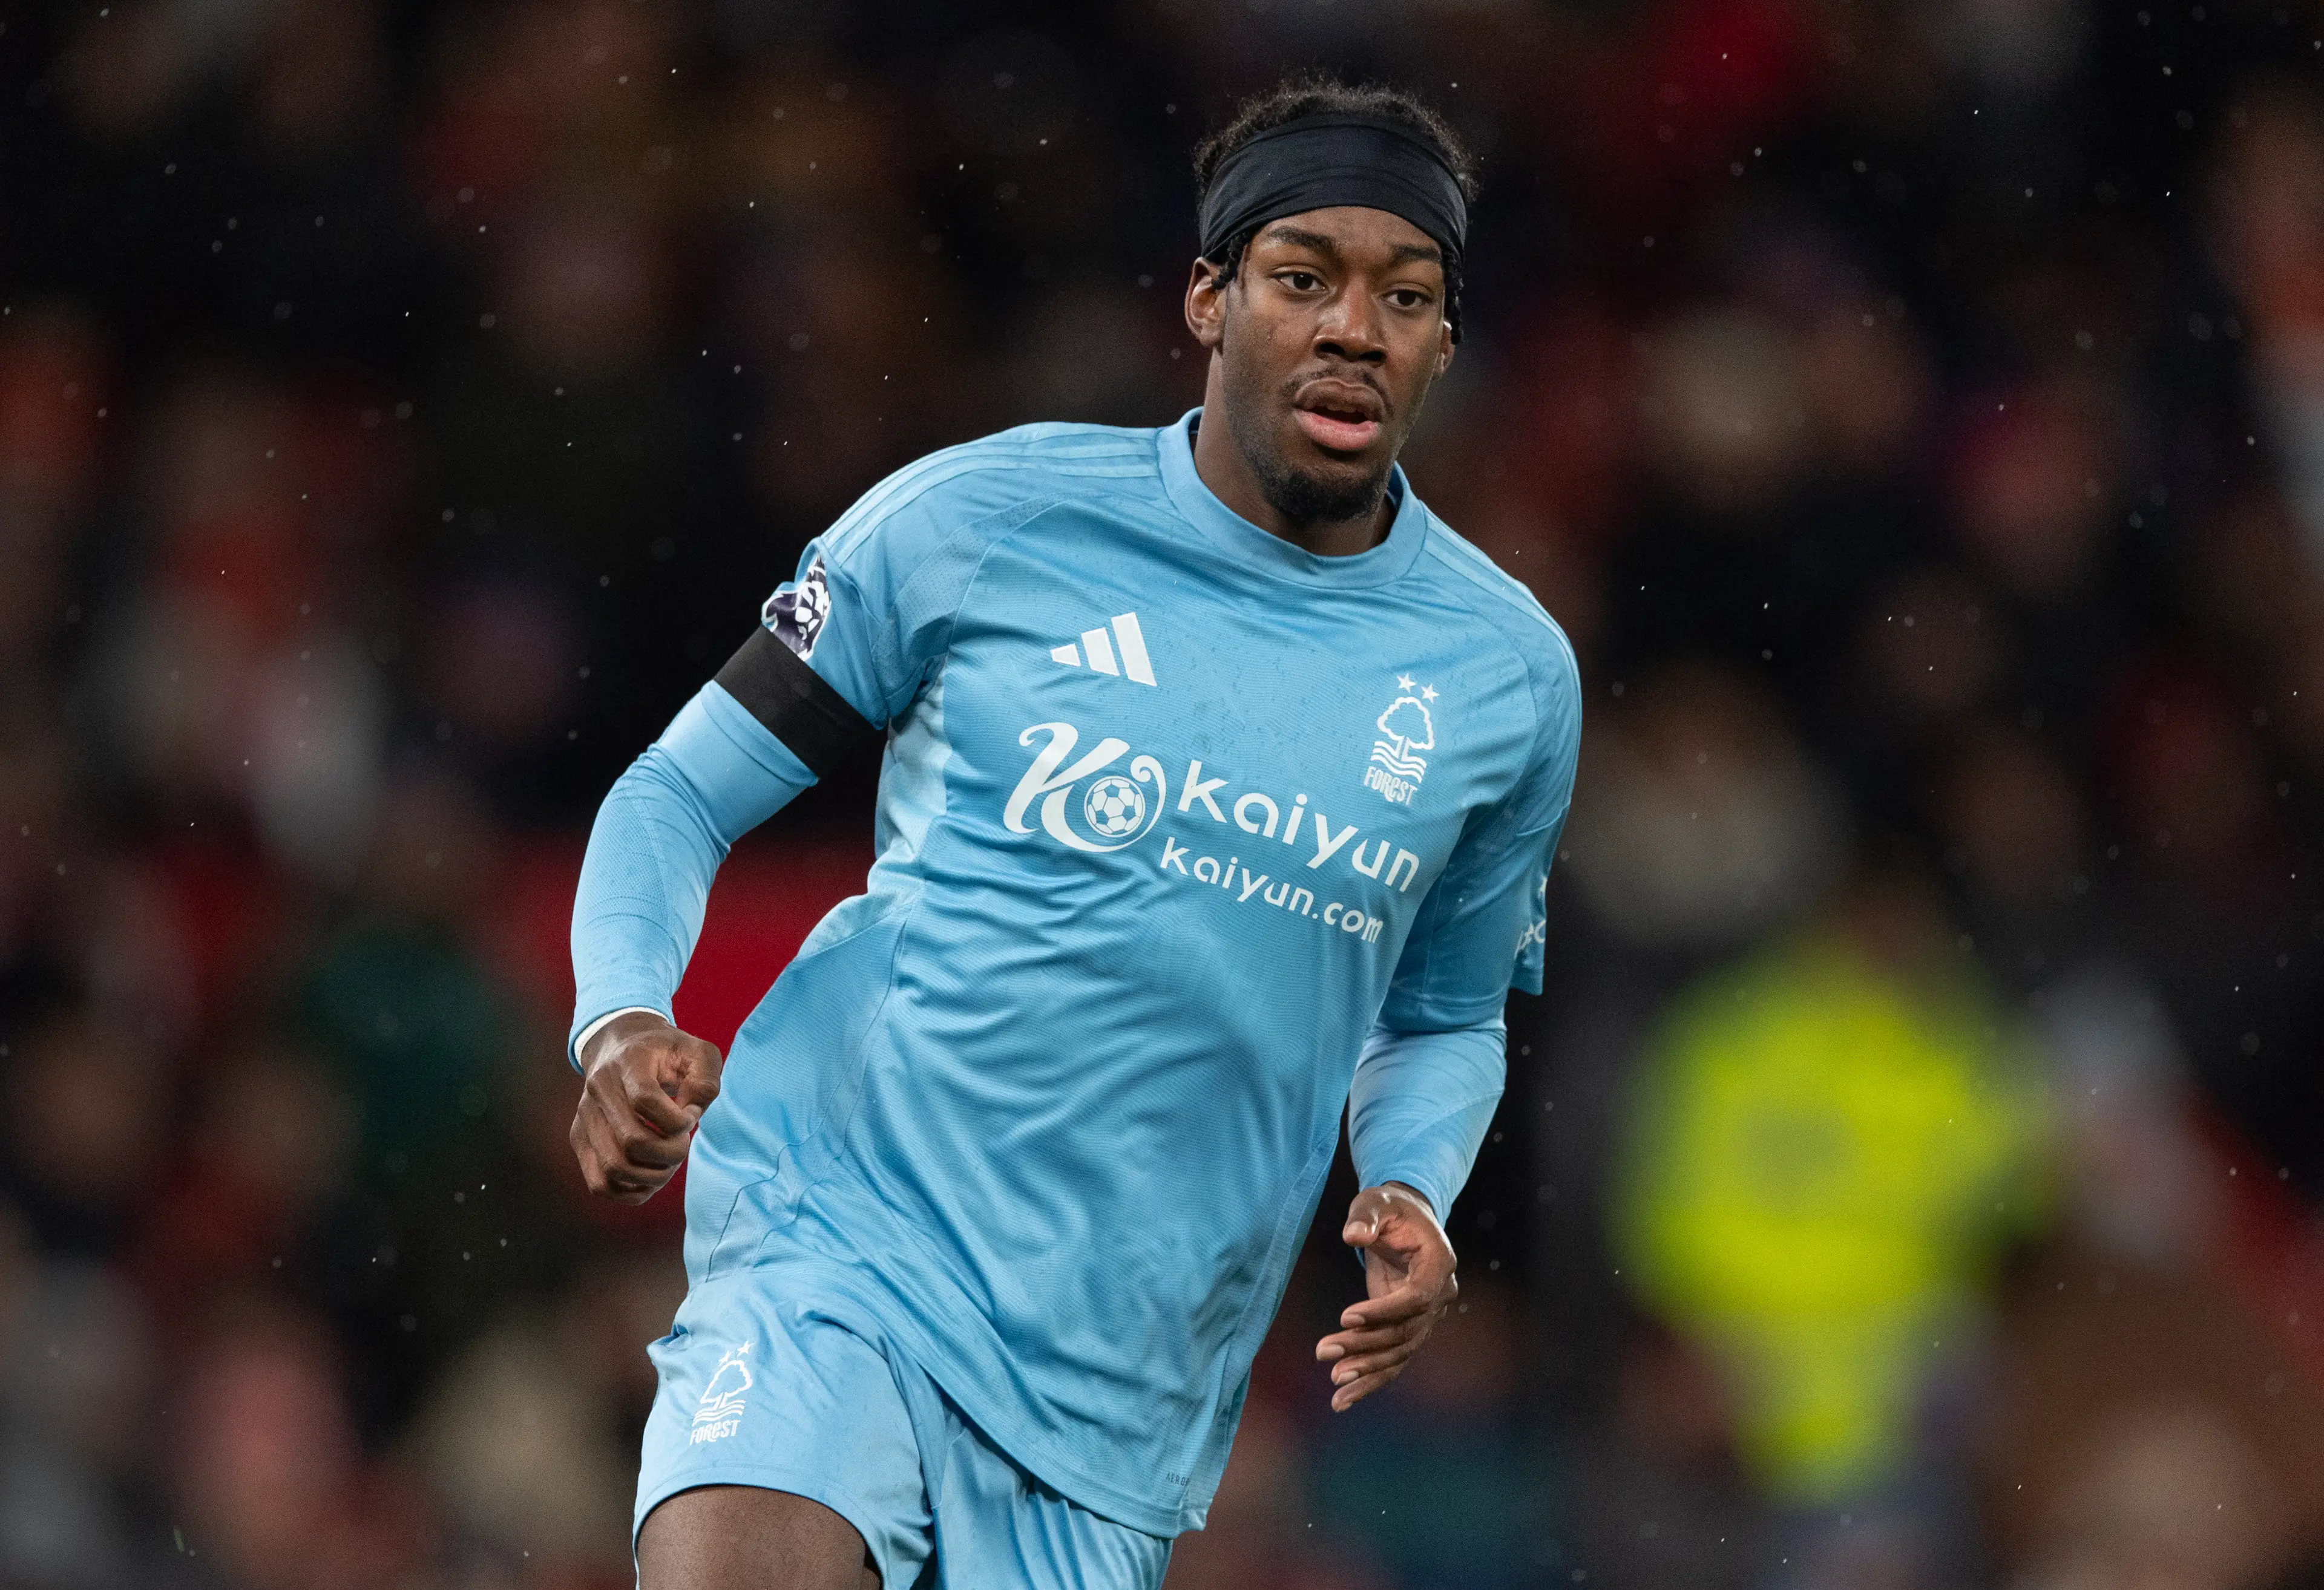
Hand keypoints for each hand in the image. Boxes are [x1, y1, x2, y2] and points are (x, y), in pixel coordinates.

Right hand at [570, 1011, 722, 1203]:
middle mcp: (598, 1089)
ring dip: (653, 1176)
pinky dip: (630, 1192)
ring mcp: (584, 1117)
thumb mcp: (698, 1051)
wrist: (620, 1045)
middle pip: (632, 1141)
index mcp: (628, 1063)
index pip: (646, 1101)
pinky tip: (651, 1177)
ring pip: (614, 1168)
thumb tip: (692, 1112)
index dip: (678, 1120)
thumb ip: (706, 1079)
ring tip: (668, 1162)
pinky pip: (599, 1183)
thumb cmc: (667, 1052)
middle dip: (670, 1153)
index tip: (692, 1116)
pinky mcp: (579, 1139)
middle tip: (683, 1143)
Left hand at [1315, 1182, 1457, 1412]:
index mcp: (1439, 1264)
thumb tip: (1353, 1234)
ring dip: (1367, 1370)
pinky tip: (1343, 1400)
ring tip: (1334, 1384)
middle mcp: (1441, 1294)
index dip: (1383, 1311)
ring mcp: (1428, 1316)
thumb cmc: (1390, 1209)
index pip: (1416, 1298)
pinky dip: (1370, 1380)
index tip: (1345, 1317)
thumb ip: (1366, 1215)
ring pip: (1400, 1352)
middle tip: (1325, 1351)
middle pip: (1405, 1331)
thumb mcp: (1377, 1201)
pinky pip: (1393, 1359)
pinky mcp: (1410, 1328)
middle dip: (1364, 1345)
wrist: (1405, 1221)